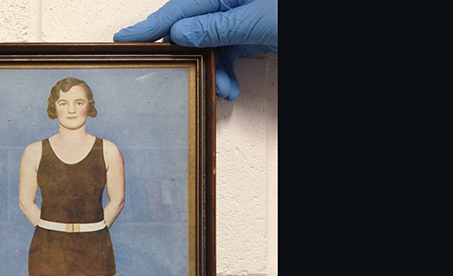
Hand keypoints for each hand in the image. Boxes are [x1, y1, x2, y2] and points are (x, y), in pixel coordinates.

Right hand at [114, 0, 277, 100]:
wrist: (327, 17)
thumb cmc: (293, 11)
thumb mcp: (254, 19)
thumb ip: (215, 28)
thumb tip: (180, 35)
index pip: (177, 10)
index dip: (150, 27)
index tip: (125, 39)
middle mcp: (225, 3)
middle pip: (189, 32)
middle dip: (187, 59)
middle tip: (170, 76)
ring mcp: (236, 20)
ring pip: (208, 50)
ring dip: (212, 74)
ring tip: (222, 90)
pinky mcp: (247, 35)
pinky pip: (226, 56)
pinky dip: (226, 75)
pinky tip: (230, 88)